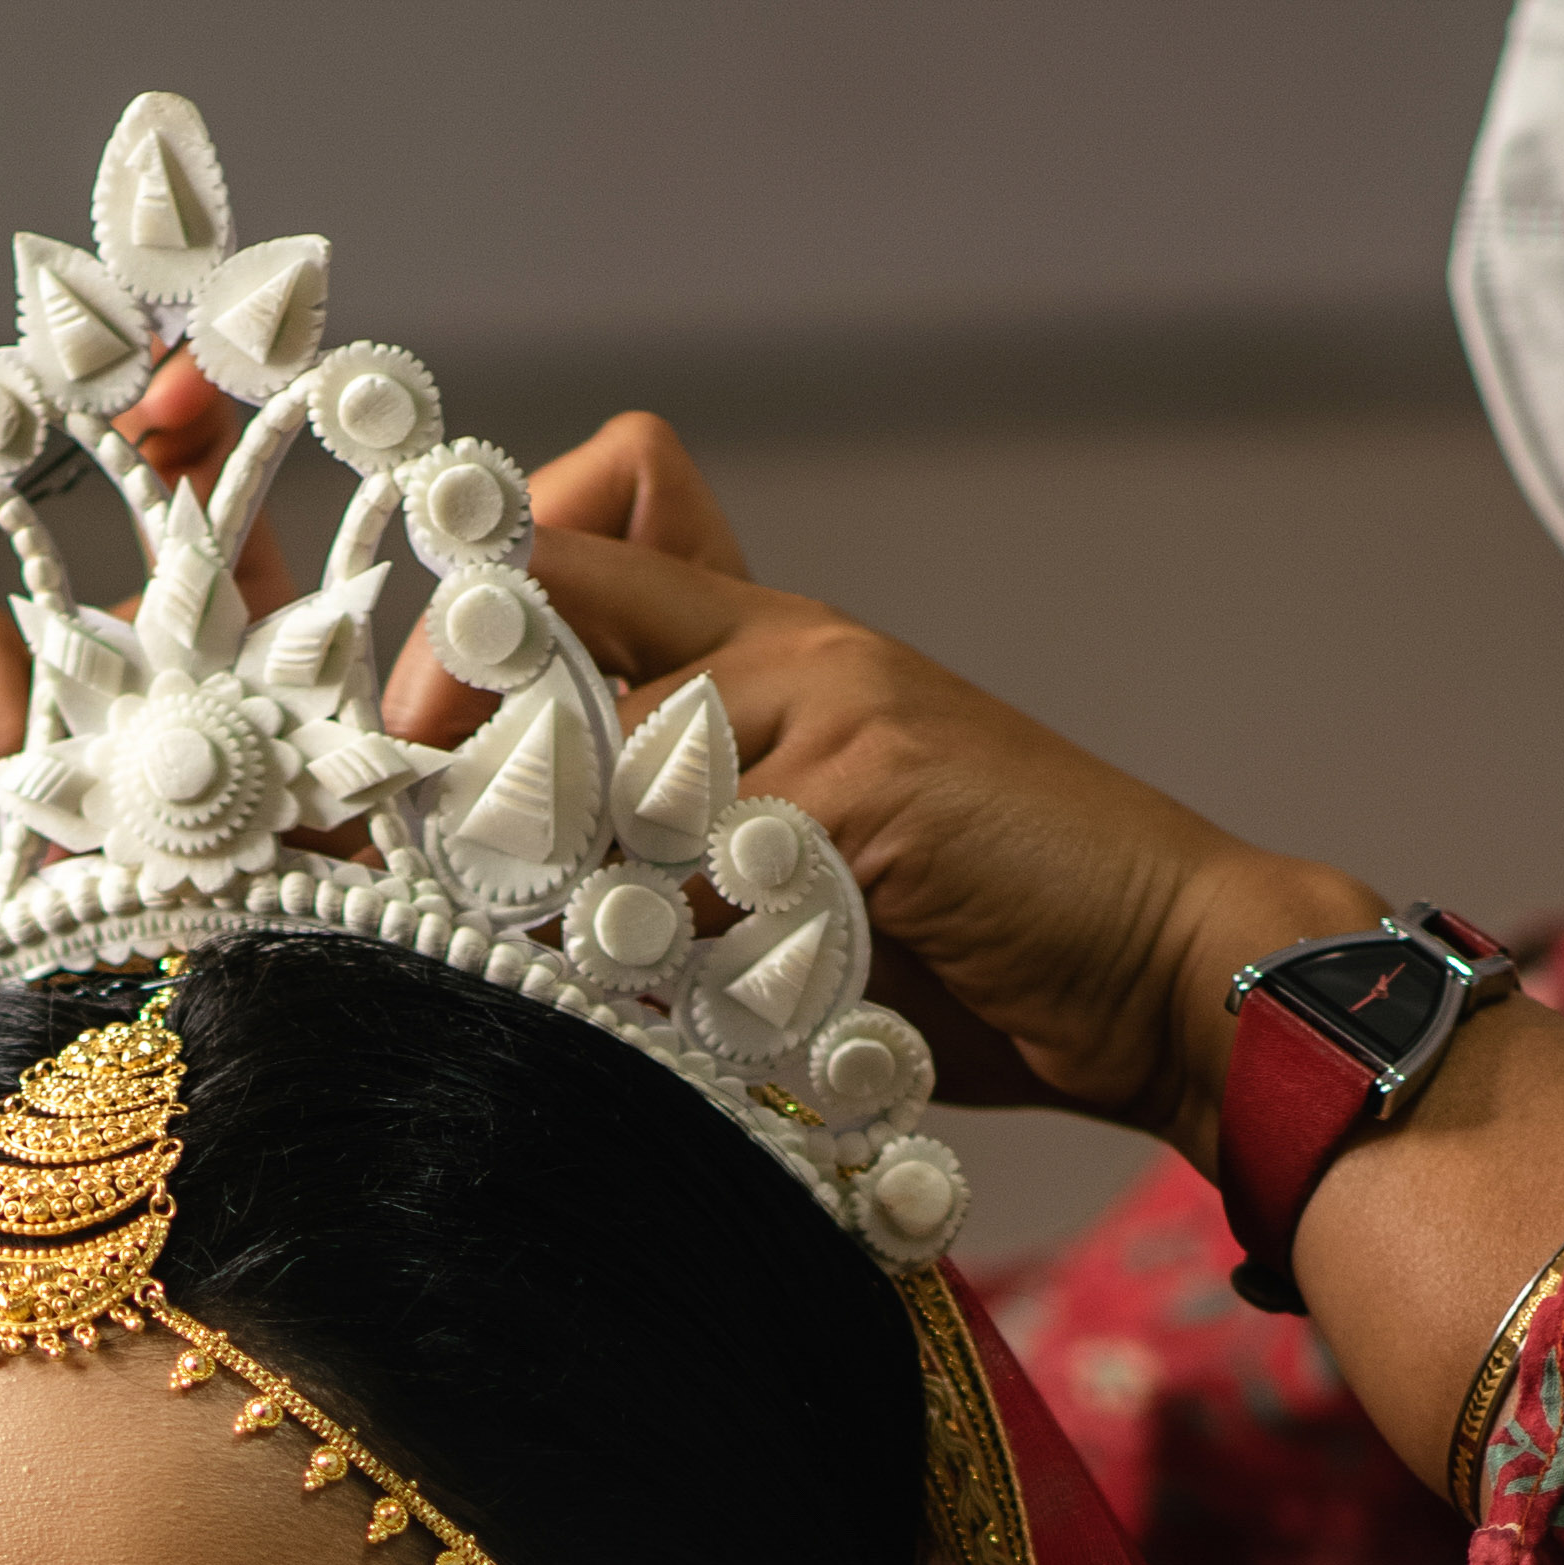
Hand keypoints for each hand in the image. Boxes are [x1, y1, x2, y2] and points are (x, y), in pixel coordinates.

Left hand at [420, 414, 1563, 1503]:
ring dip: (546, 876)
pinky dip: (651, 953)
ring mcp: (824, 709)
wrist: (1175, 964)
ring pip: (592, 763)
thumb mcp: (807, 870)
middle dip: (449, 748)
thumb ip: (682, 844)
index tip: (388, 735)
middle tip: (404, 849)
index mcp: (766, 639)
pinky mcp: (862, 796)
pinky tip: (675, 1020)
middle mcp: (784, 645)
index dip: (453, 613)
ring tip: (554, 964)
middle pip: (534, 628)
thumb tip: (504, 899)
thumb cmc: (983, 948)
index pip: (562, 544)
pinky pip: (687, 863)